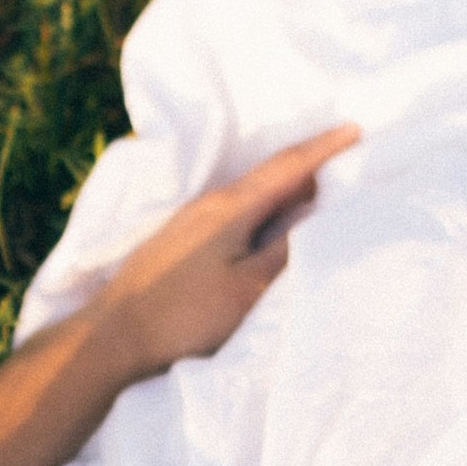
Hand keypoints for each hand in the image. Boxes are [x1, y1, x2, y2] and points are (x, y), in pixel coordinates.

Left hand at [84, 128, 360, 381]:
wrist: (110, 336)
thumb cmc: (182, 315)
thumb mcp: (247, 290)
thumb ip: (285, 253)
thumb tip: (318, 222)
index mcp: (230, 207)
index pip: (287, 167)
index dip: (324, 148)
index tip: (356, 129)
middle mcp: (209, 203)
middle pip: (269, 175)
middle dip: (309, 163)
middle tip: (347, 155)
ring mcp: (190, 221)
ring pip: (251, 193)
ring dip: (285, 187)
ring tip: (317, 186)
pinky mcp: (178, 242)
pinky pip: (234, 211)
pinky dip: (262, 208)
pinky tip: (269, 221)